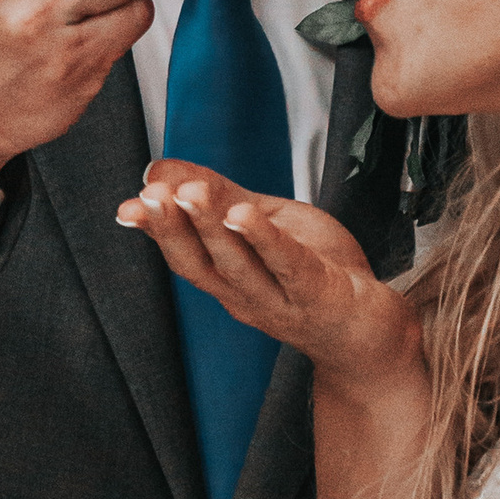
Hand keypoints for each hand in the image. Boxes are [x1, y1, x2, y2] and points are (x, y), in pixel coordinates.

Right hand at [117, 164, 418, 393]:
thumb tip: (159, 168)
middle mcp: (243, 296)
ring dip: (209, 227)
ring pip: (236, 264)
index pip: (182, 253)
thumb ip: (219, 196)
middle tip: (149, 195)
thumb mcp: (265, 224)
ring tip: (190, 193)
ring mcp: (279, 301)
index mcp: (226, 279)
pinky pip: (287, 266)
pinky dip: (263, 240)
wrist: (371, 329)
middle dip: (170, 227)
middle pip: (198, 263)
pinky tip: (246, 215)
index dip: (154, 230)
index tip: (128, 206)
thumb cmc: (318, 273)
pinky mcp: (317, 296)